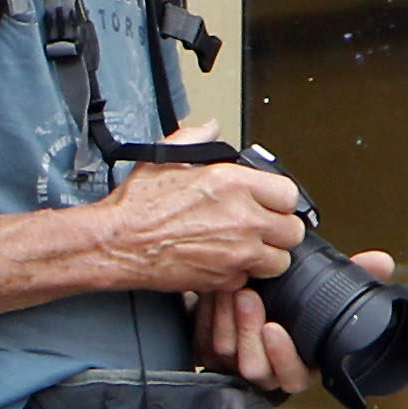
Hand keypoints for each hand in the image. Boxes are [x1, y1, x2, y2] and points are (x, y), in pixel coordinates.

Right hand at [103, 138, 306, 297]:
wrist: (116, 244)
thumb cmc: (136, 207)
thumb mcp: (164, 159)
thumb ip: (195, 140)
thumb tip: (210, 129)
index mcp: (234, 184)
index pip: (289, 195)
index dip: (279, 200)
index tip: (270, 204)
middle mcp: (243, 218)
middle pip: (292, 231)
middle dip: (278, 230)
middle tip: (261, 229)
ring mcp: (237, 252)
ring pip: (279, 260)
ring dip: (265, 256)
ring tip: (246, 249)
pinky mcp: (225, 279)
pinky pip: (249, 279)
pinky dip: (238, 275)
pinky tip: (222, 263)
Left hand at [192, 250, 395, 395]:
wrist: (238, 298)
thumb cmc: (287, 300)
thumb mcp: (319, 289)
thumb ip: (352, 276)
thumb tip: (381, 262)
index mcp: (297, 364)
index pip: (293, 378)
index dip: (284, 357)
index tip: (275, 329)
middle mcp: (265, 370)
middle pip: (255, 366)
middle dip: (250, 329)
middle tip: (249, 296)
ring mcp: (233, 364)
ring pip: (226, 350)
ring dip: (228, 316)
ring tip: (233, 287)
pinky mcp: (205, 354)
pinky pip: (203, 339)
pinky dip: (208, 313)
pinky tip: (214, 292)